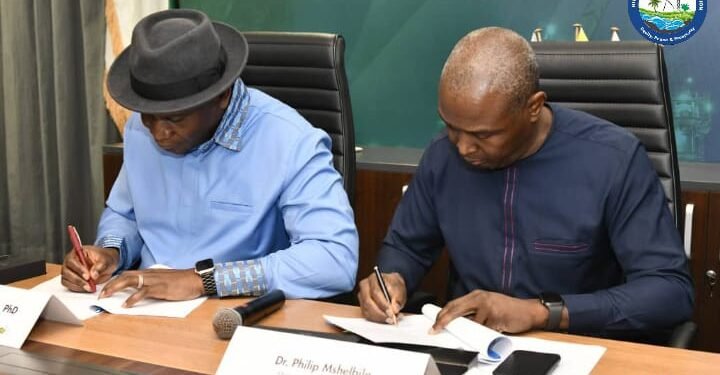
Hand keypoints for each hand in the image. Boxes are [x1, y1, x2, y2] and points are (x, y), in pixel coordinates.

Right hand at [61, 246, 118, 291]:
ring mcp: (69, 270)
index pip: (72, 261)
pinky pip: (68, 285)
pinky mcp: (69, 279)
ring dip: (77, 285)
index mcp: (77, 252)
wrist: (106, 265)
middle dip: (78, 279)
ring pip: (66, 279)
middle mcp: (70, 261)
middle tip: (89, 285)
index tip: (87, 276)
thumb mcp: (106, 260)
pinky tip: (86, 288)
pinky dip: (76, 288)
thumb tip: (93, 275)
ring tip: (89, 287)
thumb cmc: (104, 259)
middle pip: (66, 271)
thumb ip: (100, 266)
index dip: (78, 269)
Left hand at [99, 268, 203, 307]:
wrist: (196, 279)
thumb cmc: (183, 282)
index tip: (105, 288)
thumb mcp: (164, 281)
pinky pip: (143, 292)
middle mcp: (149, 274)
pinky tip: (126, 304)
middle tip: (99, 294)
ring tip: (105, 297)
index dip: (114, 280)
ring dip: (115, 288)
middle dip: (110, 284)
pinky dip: (133, 298)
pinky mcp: (160, 288)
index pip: (128, 274)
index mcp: (150, 273)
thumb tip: (141, 292)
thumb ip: (152, 284)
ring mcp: (154, 280)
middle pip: (124, 276)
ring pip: (130, 281)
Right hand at [357, 271, 406, 323]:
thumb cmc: (394, 286)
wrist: (392, 287)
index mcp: (373, 278)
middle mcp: (365, 287)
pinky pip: (367, 315)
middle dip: (380, 312)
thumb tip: (395, 309)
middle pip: (368, 302)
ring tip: (391, 319)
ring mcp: (362, 296)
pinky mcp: (362, 305)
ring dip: (379, 317)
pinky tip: (386, 319)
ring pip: (367, 310)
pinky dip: (377, 319)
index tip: (391, 311)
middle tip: (391, 318)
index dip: (383, 303)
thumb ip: (398, 298)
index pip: (375, 292)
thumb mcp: (400, 288)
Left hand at [432, 289, 547, 333]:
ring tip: (490, 325)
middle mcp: (480, 298)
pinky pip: (484, 330)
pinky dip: (488, 333)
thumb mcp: (487, 306)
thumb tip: (456, 323)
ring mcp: (488, 306)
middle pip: (455, 310)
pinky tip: (497, 326)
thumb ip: (473, 312)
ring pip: (471, 324)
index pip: (453, 304)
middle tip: (435, 329)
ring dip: (476, 330)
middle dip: (444, 321)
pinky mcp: (495, 316)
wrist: (528, 311)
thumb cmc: (508, 310)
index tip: (434, 324)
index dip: (442, 314)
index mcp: (476, 295)